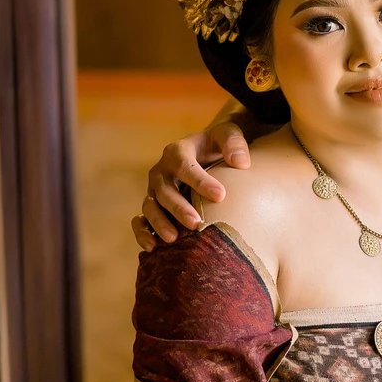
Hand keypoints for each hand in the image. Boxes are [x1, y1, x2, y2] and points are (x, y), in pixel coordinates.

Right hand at [133, 117, 253, 250]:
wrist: (205, 154)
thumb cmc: (217, 145)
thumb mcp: (227, 134)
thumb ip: (235, 143)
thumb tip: (241, 163)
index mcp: (177, 152)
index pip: (185, 165)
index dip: (200, 181)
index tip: (221, 196)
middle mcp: (161, 171)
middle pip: (164, 190)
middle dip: (178, 208)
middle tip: (196, 223)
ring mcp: (154, 191)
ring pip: (150, 207)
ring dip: (159, 223)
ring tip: (174, 239)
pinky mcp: (153, 207)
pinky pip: (140, 221)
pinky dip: (142, 233)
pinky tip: (153, 247)